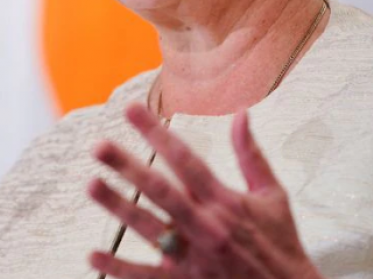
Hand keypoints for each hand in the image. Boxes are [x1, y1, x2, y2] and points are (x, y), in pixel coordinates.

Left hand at [87, 103, 322, 278]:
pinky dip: (119, 268)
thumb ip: (251, 154)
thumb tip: (241, 114)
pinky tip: (93, 256)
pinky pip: (147, 276)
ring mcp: (194, 256)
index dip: (155, 132)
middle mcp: (206, 225)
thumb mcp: (273, 197)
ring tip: (91, 185)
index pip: (184, 158)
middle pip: (160, 190)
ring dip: (118, 207)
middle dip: (127, 166)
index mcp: (224, 200)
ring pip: (149, 228)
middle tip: (98, 146)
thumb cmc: (281, 246)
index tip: (130, 109)